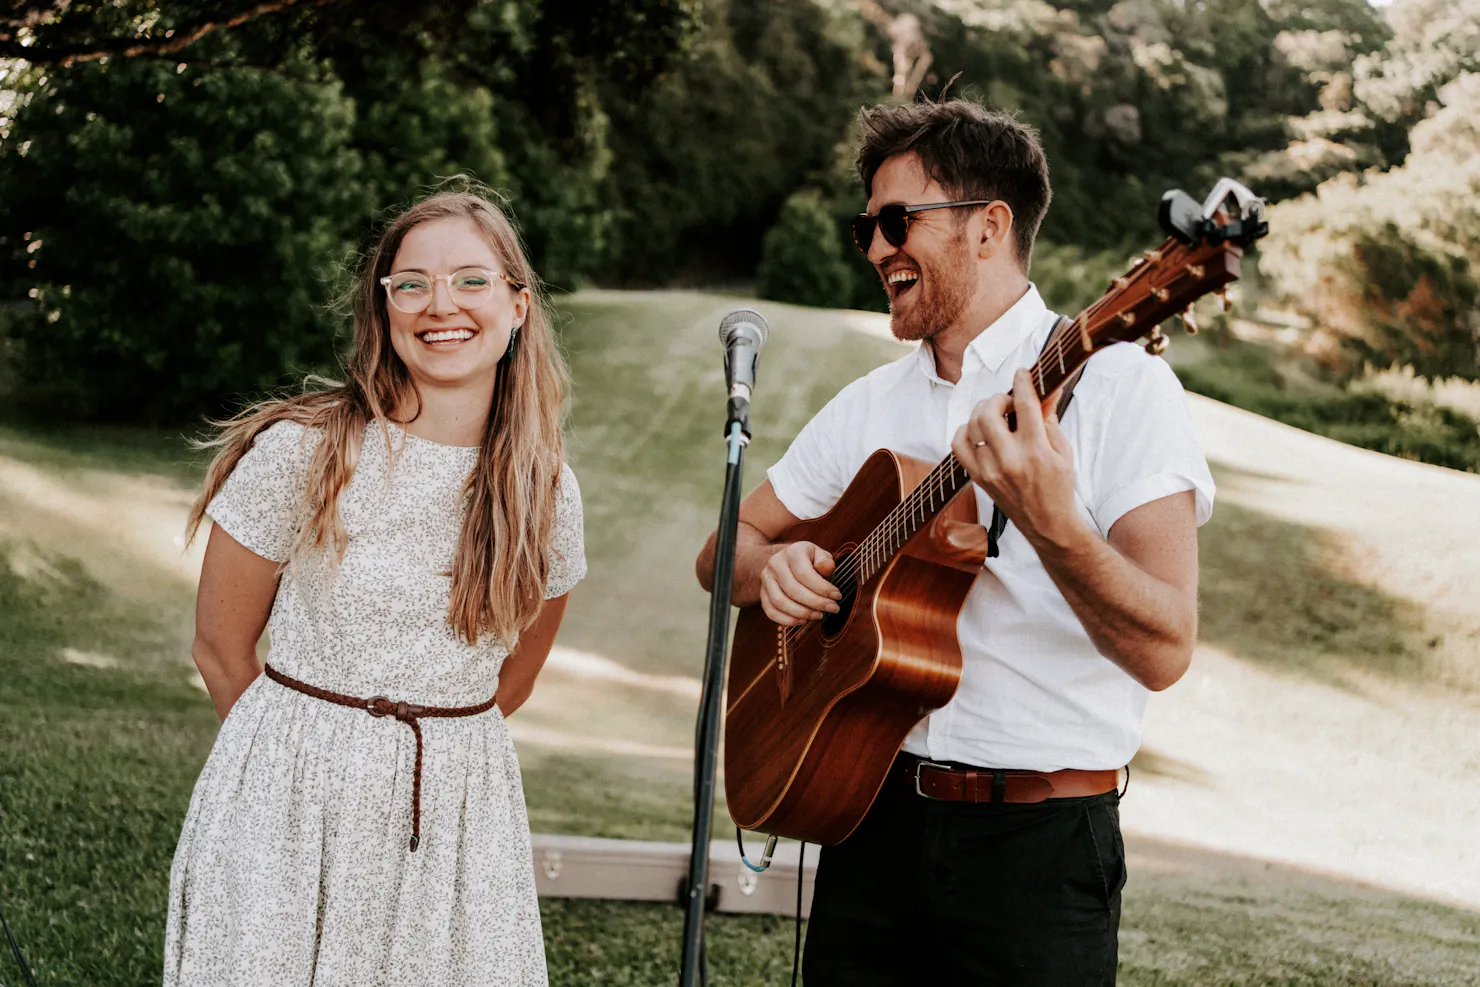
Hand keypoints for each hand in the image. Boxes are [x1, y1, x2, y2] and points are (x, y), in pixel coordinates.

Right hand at [759, 541, 841, 626]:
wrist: (786, 562)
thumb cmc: (809, 561)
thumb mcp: (819, 555)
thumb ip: (825, 561)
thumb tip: (827, 568)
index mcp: (792, 552)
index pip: (805, 574)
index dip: (822, 588)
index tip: (837, 596)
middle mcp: (775, 564)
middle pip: (793, 590)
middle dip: (815, 603)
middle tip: (832, 609)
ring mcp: (766, 579)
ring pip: (780, 602)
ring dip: (801, 613)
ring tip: (818, 616)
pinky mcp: (762, 593)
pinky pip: (770, 611)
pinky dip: (786, 620)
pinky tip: (803, 621)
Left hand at [951, 368, 1082, 549]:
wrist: (1047, 524)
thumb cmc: (1059, 485)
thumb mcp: (1063, 451)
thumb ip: (1050, 419)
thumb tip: (1047, 389)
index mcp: (1037, 452)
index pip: (1025, 405)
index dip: (1022, 382)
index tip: (1022, 373)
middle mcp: (1010, 460)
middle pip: (989, 412)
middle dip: (998, 398)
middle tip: (1007, 401)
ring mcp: (990, 471)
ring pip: (971, 426)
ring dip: (981, 412)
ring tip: (994, 413)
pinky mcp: (978, 478)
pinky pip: (958, 446)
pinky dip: (964, 431)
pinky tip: (978, 430)